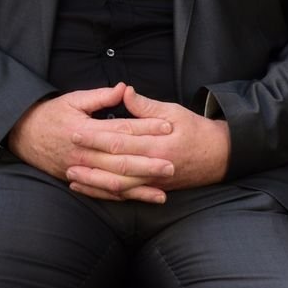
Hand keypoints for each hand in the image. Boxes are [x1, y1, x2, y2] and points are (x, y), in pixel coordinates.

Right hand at [7, 83, 174, 202]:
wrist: (23, 135)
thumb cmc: (50, 115)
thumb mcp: (72, 99)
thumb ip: (100, 96)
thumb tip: (124, 89)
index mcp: (85, 130)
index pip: (121, 130)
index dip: (145, 128)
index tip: (167, 126)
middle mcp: (84, 153)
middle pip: (121, 160)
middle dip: (148, 163)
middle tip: (172, 164)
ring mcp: (81, 170)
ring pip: (115, 181)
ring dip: (140, 186)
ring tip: (164, 189)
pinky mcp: (79, 180)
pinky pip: (104, 192)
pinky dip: (125, 196)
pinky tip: (143, 197)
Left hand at [66, 86, 229, 202]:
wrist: (221, 156)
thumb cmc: (196, 130)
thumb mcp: (174, 112)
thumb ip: (146, 106)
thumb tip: (125, 92)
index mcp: (158, 145)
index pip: (121, 141)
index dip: (96, 137)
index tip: (75, 131)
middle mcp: (156, 167)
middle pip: (117, 168)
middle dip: (90, 164)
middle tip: (66, 159)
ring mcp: (155, 182)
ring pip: (120, 187)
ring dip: (95, 183)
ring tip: (72, 178)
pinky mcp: (155, 189)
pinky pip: (128, 196)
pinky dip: (107, 195)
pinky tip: (90, 191)